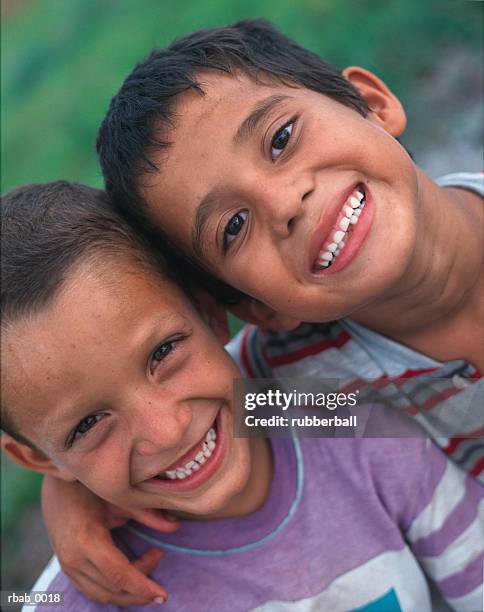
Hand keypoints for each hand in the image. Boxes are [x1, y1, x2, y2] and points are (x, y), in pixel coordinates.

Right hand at [42, 476, 178, 605]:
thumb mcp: (118, 499)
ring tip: (150, 581)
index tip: (163, 594)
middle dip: (139, 593)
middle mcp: (74, 558)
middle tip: (162, 590)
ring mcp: (68, 566)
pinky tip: (131, 581)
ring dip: (128, 594)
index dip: (142, 586)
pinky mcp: (67, 568)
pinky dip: (113, 591)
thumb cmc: (89, 488)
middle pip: (112, 589)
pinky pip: (92, 589)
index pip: (118, 574)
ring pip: (101, 594)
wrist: (55, 487)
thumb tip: (175, 526)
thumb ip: (147, 514)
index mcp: (87, 540)